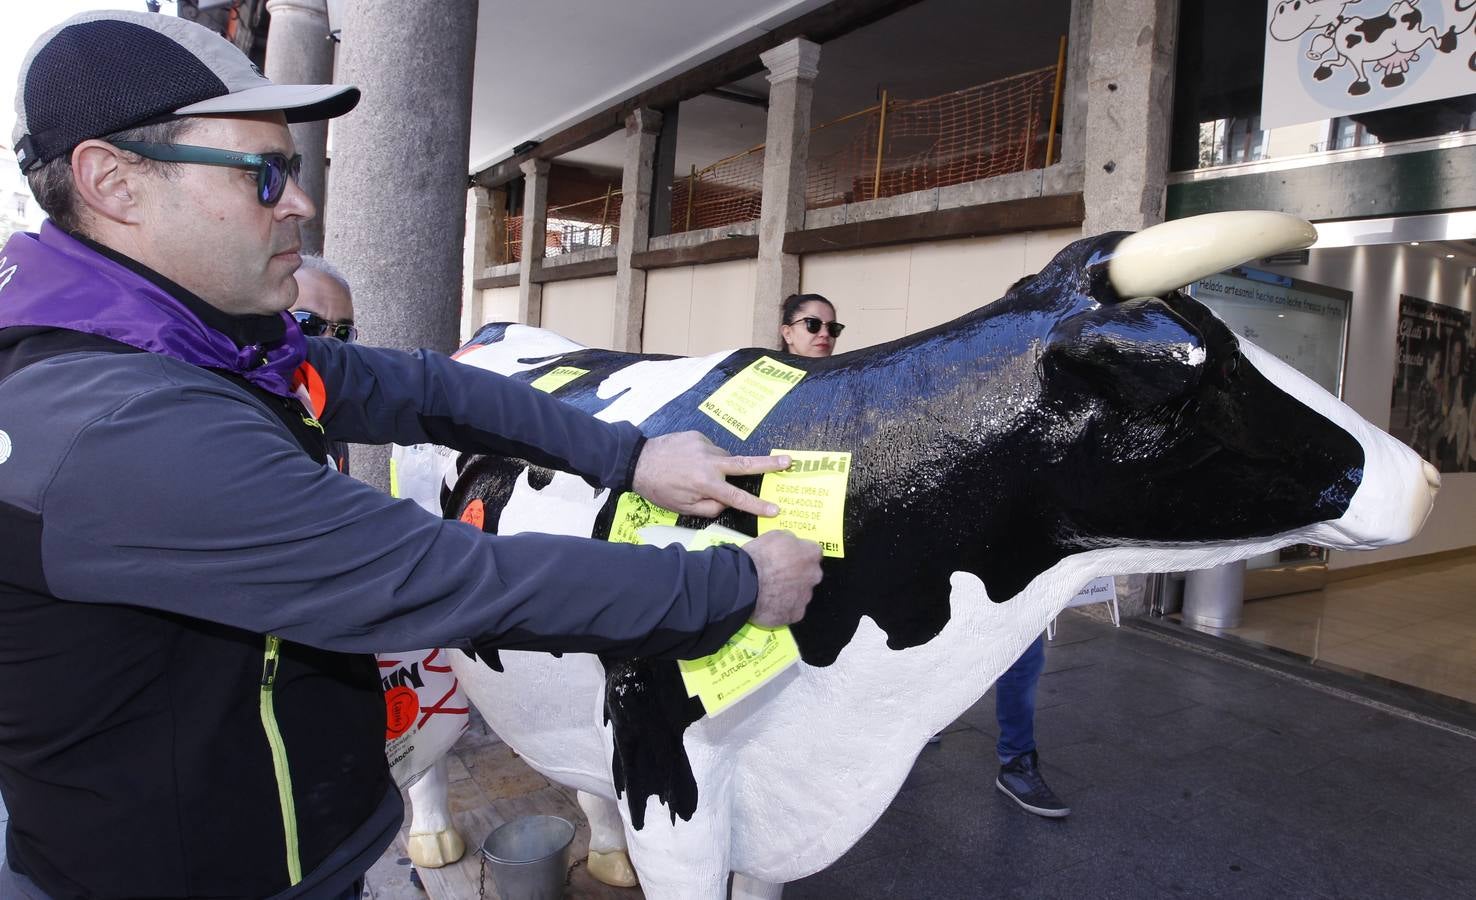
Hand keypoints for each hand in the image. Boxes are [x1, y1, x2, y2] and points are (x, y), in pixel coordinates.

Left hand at [632, 431, 790, 517]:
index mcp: (706, 484)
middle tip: (789, 461)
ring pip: (723, 459)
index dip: (758, 505)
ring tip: (697, 473)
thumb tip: (726, 502)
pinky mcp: (698, 435)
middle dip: (769, 464)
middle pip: (746, 464)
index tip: (776, 509)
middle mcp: (709, 463)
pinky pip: (710, 450)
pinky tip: (689, 462)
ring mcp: (705, 446)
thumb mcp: (683, 508)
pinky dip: (706, 458)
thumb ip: (710, 507)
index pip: (738, 498)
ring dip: (720, 467)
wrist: (638, 460)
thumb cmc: (659, 489)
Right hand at [741, 531, 822, 626]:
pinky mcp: (795, 615)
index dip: (798, 555)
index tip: (788, 558)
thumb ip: (790, 540)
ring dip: (789, 592)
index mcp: (811, 554)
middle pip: (809, 575)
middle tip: (777, 575)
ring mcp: (805, 597)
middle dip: (797, 575)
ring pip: (800, 594)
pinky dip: (782, 608)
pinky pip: (791, 610)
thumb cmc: (758, 558)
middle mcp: (814, 576)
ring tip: (769, 591)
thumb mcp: (774, 535)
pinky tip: (768, 604)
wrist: (744, 584)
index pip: (812, 553)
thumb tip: (791, 544)